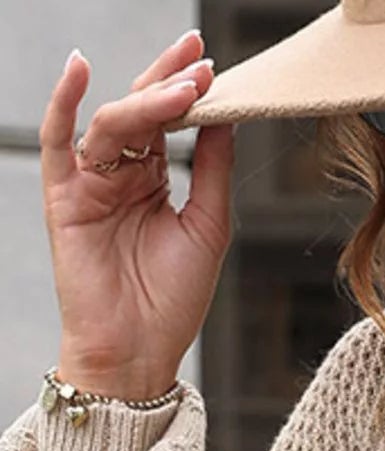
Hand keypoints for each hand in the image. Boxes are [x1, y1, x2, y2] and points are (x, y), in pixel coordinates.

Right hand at [40, 34, 233, 396]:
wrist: (139, 354)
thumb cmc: (173, 302)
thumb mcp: (208, 229)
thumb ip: (213, 171)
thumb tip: (224, 116)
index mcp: (154, 180)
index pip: (169, 121)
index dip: (188, 92)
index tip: (212, 66)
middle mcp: (121, 175)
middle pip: (141, 112)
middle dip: (168, 80)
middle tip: (198, 59)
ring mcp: (90, 183)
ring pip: (113, 124)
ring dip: (146, 101)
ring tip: (181, 89)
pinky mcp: (64, 198)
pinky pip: (57, 141)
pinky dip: (63, 103)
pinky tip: (79, 70)